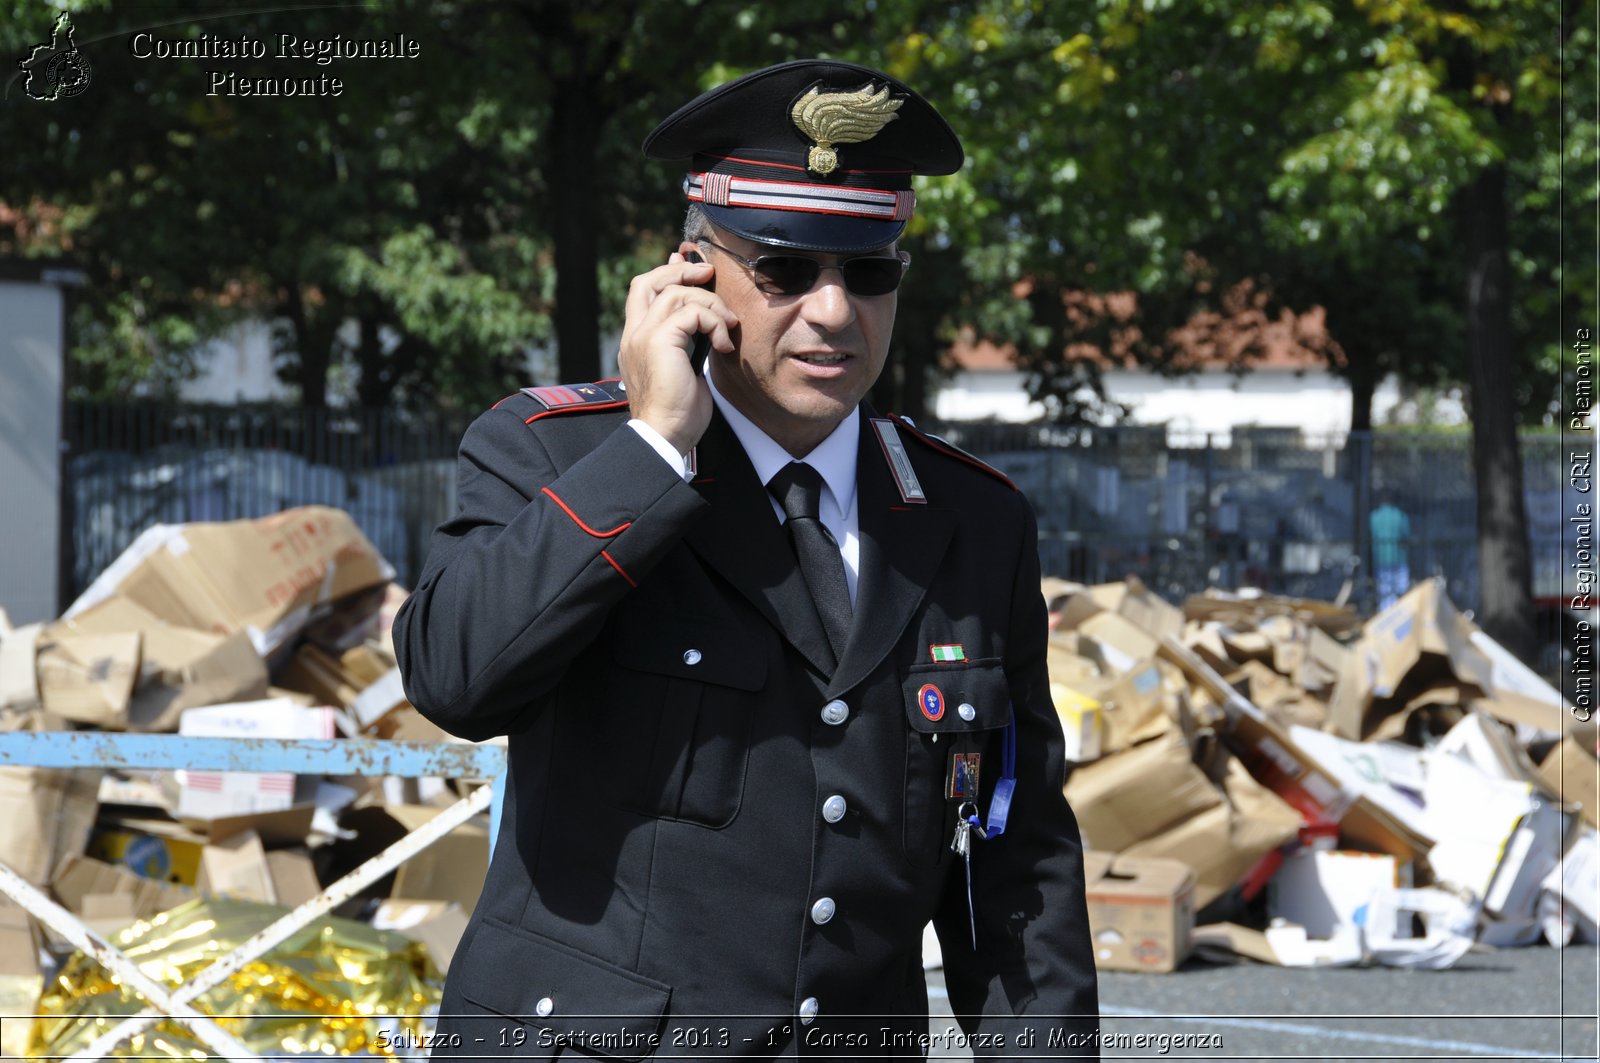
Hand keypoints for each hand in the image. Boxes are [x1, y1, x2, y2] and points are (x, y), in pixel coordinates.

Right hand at [618, 253, 736, 454]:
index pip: (642, 293)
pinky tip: (723, 344)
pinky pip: (691, 312)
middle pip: (648, 281)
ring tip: (727, 327)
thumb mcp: (683, 369)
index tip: (693, 271)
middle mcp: (633, 334)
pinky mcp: (659, 341)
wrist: (665, 436)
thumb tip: (703, 322)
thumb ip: (687, 342)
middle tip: (708, 274)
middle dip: (681, 272)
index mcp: (636, 341)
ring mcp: (643, 336)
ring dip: (710, 304)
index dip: (666, 274)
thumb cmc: (677, 413)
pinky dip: (714, 322)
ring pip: (676, 293)